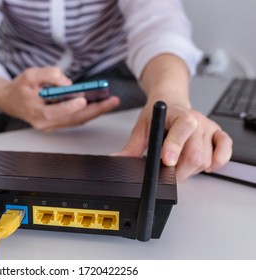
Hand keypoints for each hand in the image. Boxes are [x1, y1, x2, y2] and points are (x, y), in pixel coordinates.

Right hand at [0, 67, 119, 130]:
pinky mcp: (57, 123)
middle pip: (72, 119)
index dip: (69, 107)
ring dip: (95, 112)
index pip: (54, 112)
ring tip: (110, 102)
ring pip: (76, 121)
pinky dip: (88, 113)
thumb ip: (49, 75)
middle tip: (110, 101)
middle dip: (94, 110)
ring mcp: (51, 125)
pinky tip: (99, 104)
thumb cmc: (20, 88)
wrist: (9, 101)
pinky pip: (75, 119)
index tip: (83, 99)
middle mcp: (44, 122)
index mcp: (35, 111)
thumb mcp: (29, 74)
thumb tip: (68, 82)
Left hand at [115, 100, 232, 181]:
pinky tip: (207, 164)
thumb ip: (132, 146)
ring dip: (192, 169)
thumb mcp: (142, 127)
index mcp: (177, 114)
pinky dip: (218, 162)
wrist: (172, 99)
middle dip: (180, 171)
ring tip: (180, 163)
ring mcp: (209, 127)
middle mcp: (197, 120)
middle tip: (167, 174)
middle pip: (195, 153)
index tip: (167, 161)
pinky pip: (225, 151)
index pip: (181, 129)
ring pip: (206, 158)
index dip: (174, 146)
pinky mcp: (218, 133)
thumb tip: (118, 159)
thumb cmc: (158, 113)